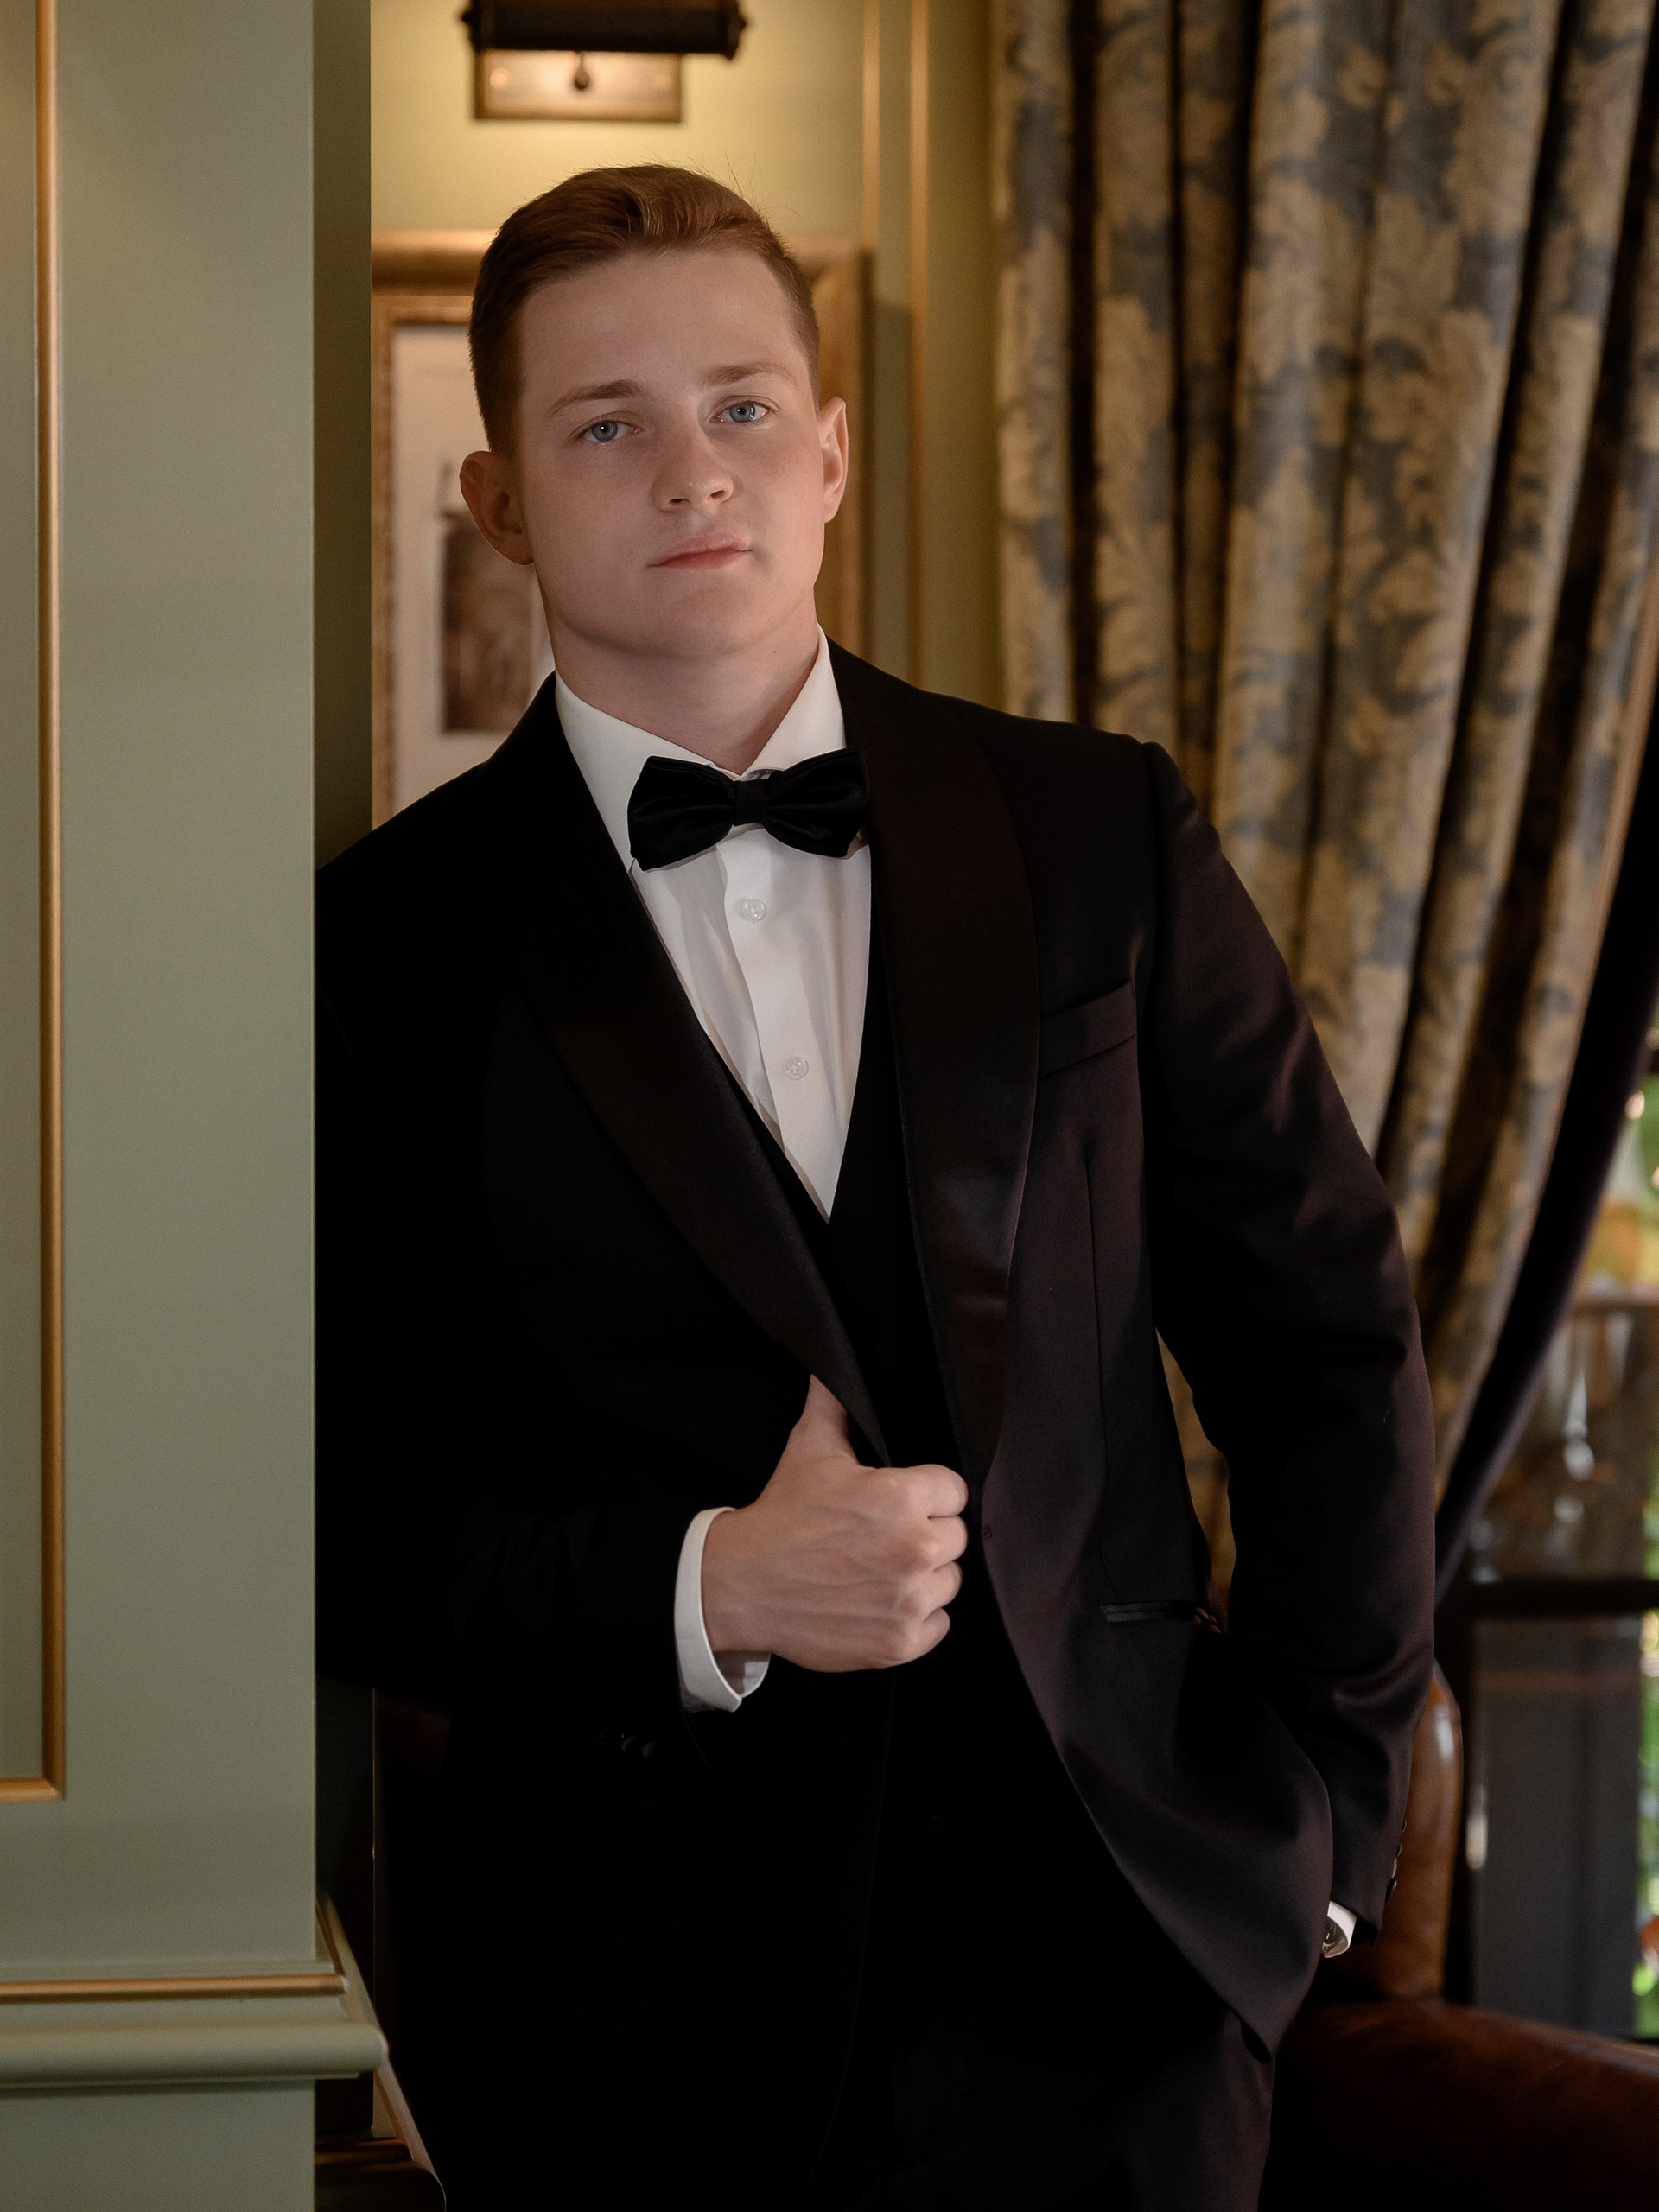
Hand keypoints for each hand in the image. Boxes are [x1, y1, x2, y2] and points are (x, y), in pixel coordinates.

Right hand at [700, 1379, 968, 1672]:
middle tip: (886, 1537)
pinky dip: (917, 1618)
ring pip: (949, 1581)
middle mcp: (916, 1547)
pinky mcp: (902, 1642)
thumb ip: (834, 1404)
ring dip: (925, 1577)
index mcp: (902, 1496)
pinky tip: (884, 1602)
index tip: (903, 1502)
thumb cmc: (782, 1516)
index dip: (928, 1493)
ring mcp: (910, 1599)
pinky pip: (939, 1625)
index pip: (954, 1490)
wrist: (742, 1584)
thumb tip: (834, 1366)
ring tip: (883, 1569)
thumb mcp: (809, 1449)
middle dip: (927, 1532)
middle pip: (955, 1536)